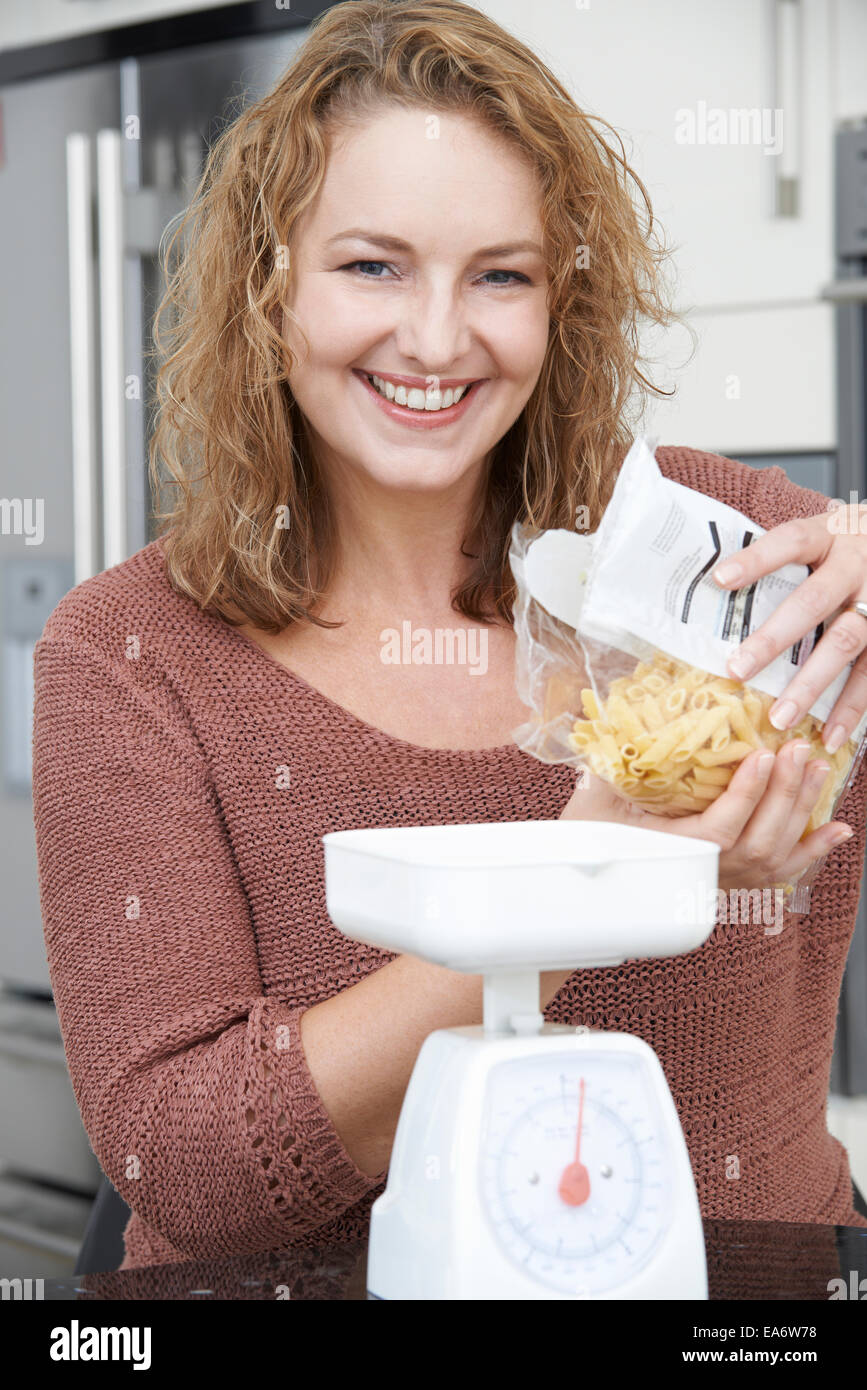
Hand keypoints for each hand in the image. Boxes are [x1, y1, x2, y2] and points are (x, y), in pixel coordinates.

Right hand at [559, 743, 853, 892]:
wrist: (590, 896)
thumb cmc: (587, 849)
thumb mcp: (592, 805)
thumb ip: (611, 769)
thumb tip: (624, 725)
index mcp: (672, 856)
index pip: (719, 829)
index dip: (746, 795)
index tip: (761, 756)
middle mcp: (704, 876)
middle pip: (759, 840)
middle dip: (784, 793)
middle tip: (797, 750)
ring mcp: (725, 884)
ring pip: (777, 854)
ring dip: (801, 811)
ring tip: (816, 769)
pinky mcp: (735, 884)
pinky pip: (783, 873)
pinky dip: (813, 850)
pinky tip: (838, 829)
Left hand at [712, 508, 866, 754]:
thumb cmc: (845, 546)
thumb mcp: (822, 534)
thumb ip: (783, 558)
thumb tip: (716, 587)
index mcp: (830, 535)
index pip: (791, 541)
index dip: (757, 558)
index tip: (720, 579)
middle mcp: (857, 565)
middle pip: (814, 601)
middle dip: (774, 638)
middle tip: (738, 669)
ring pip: (846, 643)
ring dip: (811, 684)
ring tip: (780, 718)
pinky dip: (852, 707)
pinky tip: (831, 736)